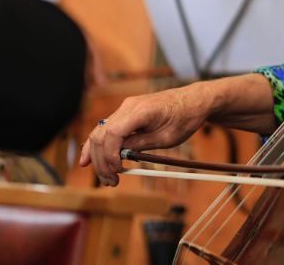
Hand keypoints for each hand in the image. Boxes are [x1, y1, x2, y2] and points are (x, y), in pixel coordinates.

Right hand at [78, 84, 211, 186]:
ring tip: (106, 178)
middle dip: (102, 161)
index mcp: (142, 110)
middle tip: (110, 182)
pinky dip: (98, 145)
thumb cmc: (186, 118)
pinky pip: (106, 129)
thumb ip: (142, 145)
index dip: (110, 155)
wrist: (194, 100)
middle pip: (102, 135)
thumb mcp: (168, 137)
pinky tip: (89, 160)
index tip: (118, 171)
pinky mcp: (126, 113)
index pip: (113, 133)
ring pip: (100, 132)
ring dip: (98, 157)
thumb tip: (120, 156)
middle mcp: (129, 106)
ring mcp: (125, 108)